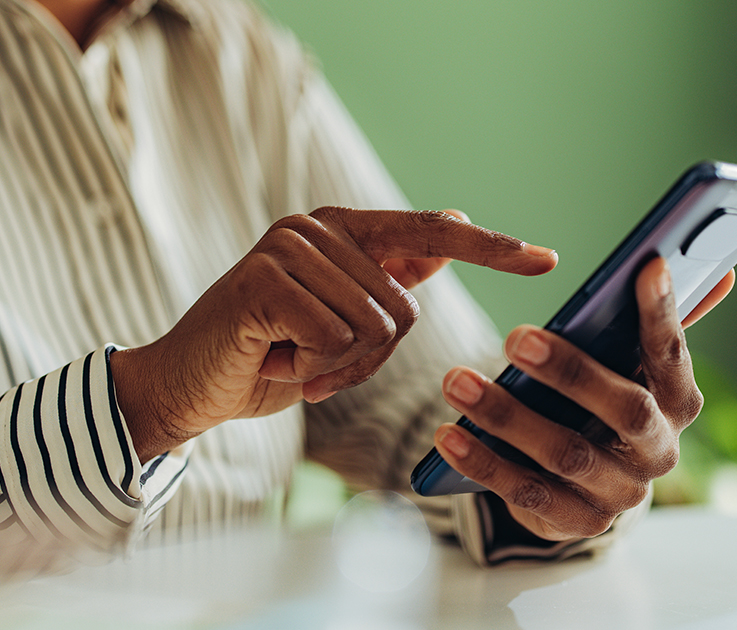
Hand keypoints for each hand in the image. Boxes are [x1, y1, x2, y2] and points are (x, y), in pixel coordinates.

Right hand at [112, 207, 556, 461]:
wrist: (190, 386)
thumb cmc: (270, 356)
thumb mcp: (341, 319)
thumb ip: (390, 274)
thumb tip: (451, 226)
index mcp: (342, 231)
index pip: (430, 233)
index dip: (492, 249)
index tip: (546, 259)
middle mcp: (315, 228)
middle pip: (403, 308)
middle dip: (368, 358)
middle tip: (316, 363)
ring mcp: (286, 248)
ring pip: (372, 327)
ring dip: (338, 367)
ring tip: (291, 358)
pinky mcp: (262, 280)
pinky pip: (334, 338)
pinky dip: (313, 370)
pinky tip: (275, 360)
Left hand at [432, 258, 732, 540]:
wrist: (587, 487)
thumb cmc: (605, 404)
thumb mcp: (628, 364)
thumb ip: (662, 320)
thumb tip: (721, 269)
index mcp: (678, 403)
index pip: (673, 355)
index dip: (664, 314)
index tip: (647, 267)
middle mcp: (658, 451)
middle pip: (626, 410)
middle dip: (570, 371)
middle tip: (516, 336)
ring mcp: (619, 493)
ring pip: (566, 453)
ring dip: (507, 416)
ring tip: (456, 380)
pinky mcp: (576, 523)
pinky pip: (527, 494)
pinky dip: (484, 463)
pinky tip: (448, 434)